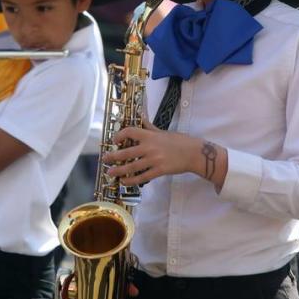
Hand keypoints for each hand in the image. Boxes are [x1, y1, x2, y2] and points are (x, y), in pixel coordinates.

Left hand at [104, 125, 226, 187]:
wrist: (193, 153)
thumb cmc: (179, 141)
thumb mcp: (163, 131)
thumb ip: (150, 127)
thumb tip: (141, 117)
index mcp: (150, 135)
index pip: (130, 132)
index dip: (119, 135)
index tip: (115, 140)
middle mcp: (149, 147)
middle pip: (126, 152)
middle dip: (113, 157)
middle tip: (105, 159)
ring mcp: (153, 160)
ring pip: (131, 167)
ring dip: (118, 171)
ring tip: (110, 173)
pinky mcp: (159, 171)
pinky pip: (142, 177)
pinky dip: (131, 180)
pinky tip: (124, 181)